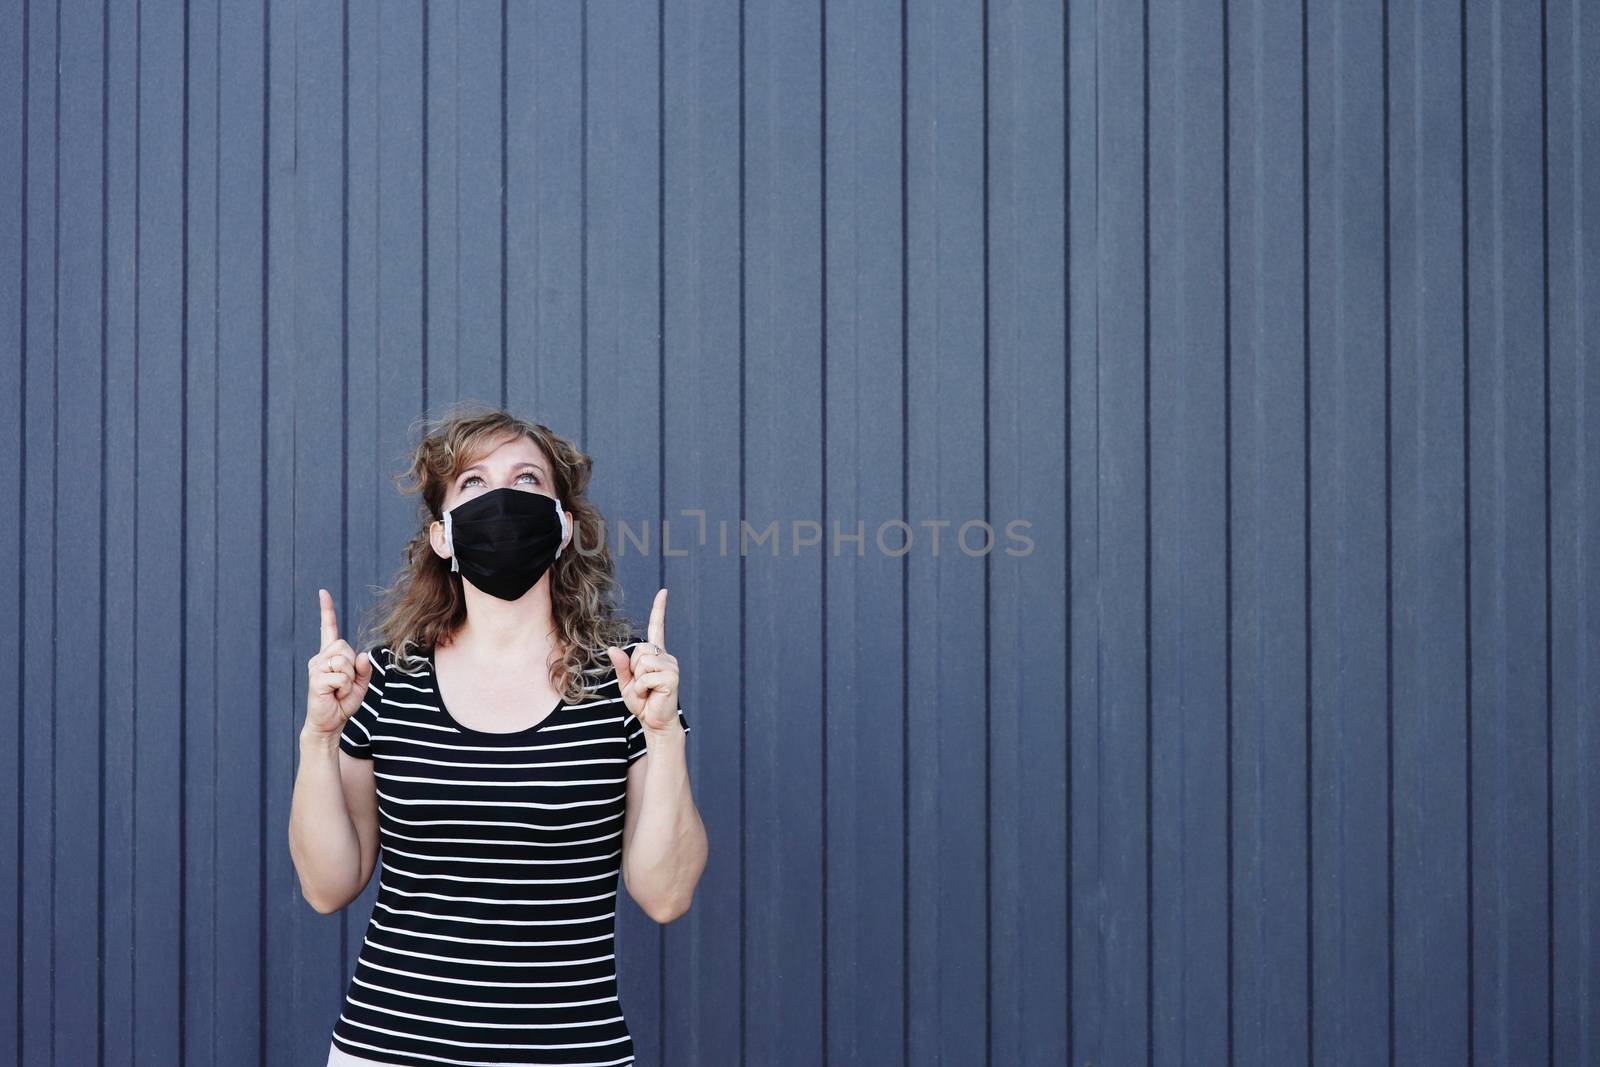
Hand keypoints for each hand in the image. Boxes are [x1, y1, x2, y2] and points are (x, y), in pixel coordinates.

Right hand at [304, 587, 374, 737]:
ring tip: (339, 690)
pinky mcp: (316, 679)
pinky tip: (335, 695)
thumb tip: (362, 655)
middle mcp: (319, 658)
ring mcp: (316, 668)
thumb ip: (364, 669)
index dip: (327, 610)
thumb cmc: (342, 702)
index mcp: (330, 655)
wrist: (329, 723)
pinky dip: (345, 688)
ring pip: (344, 661)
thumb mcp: (360, 684)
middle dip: (352, 667)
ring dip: (350, 679)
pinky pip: (342, 676)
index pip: (329, 629)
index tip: (323, 592)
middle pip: (345, 647)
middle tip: (344, 684)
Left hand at [606, 587, 681, 733]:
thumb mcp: (626, 683)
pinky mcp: (671, 678)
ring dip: (637, 680)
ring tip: (647, 691)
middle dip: (633, 668)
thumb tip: (612, 649)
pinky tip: (650, 695)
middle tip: (642, 685)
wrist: (655, 722)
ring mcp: (671, 666)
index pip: (657, 627)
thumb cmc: (643, 702)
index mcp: (656, 655)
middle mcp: (666, 657)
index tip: (663, 591)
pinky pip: (646, 676)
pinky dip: (641, 689)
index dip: (659, 609)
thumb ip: (621, 666)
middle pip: (639, 649)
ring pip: (642, 662)